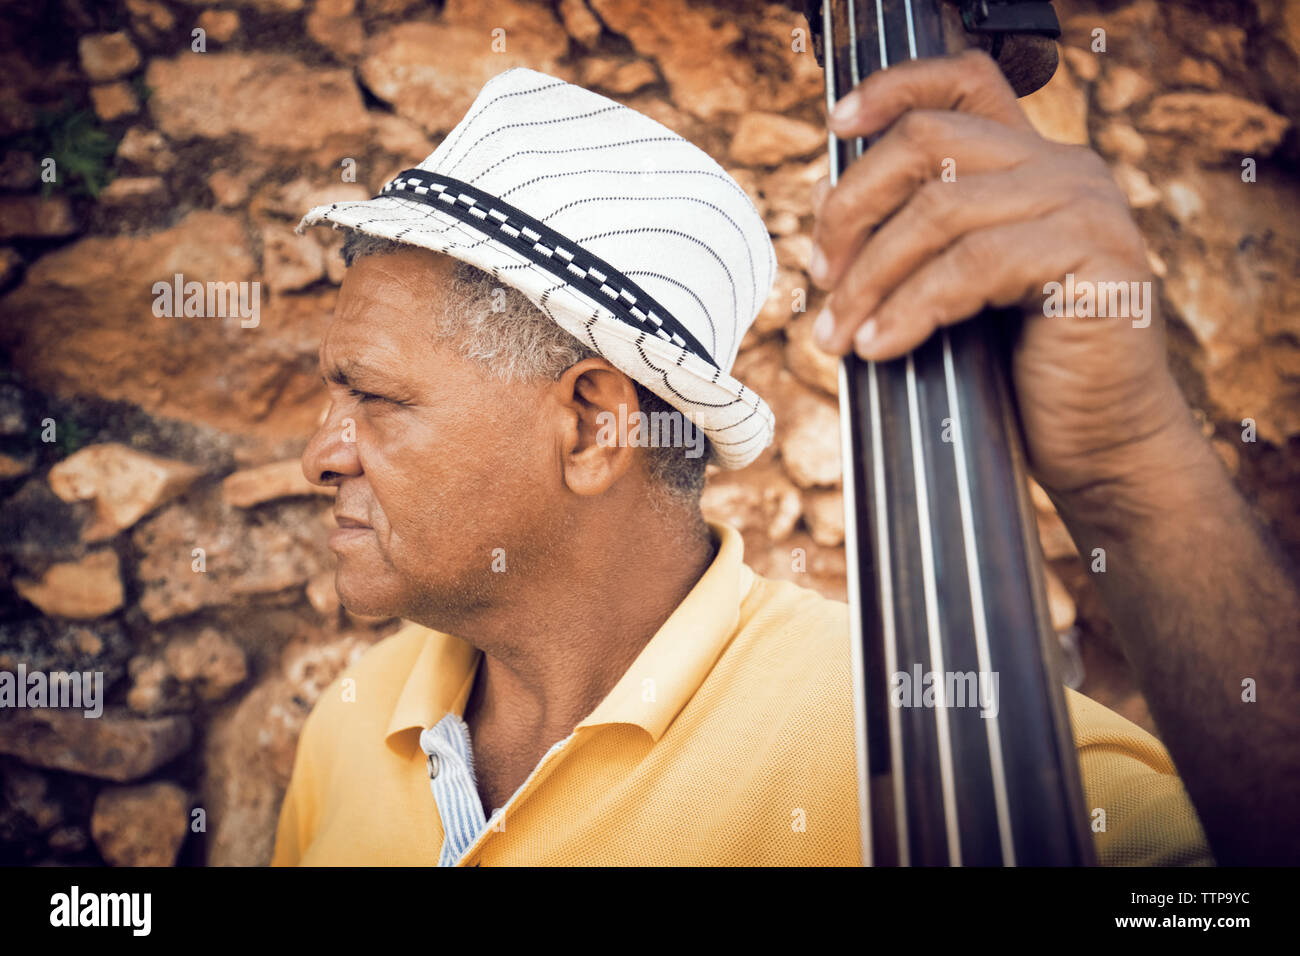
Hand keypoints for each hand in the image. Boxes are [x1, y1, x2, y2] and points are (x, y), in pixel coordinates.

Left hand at [809, 50, 1200, 502]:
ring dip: (869, 278)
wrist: (1099, 443)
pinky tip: (880, 346)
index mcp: (1030, 163)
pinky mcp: (1095, 256)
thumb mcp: (949, 289)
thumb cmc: (1019, 373)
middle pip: (928, 141)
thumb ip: (905, 236)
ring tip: (837, 335)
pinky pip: (972, 266)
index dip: (893, 89)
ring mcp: (1085, 206)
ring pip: (939, 211)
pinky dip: (911, 309)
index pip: (964, 81)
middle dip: (852, 208)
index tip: (836, 124)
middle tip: (820, 274)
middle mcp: (1063, 168)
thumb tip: (824, 199)